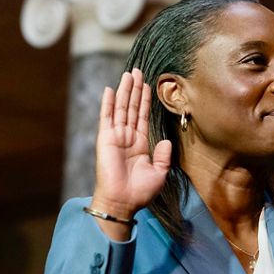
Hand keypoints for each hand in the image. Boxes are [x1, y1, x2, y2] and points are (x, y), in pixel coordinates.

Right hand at [91, 68, 171, 224]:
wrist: (123, 202)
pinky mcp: (106, 139)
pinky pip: (107, 117)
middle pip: (131, 107)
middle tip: (138, 71)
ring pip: (121, 108)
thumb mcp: (159, 172)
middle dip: (135, 89)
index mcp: (140, 144)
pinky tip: (109, 89)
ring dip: (125, 90)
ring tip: (129, 74)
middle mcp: (127, 137)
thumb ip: (164, 155)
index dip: (145, 100)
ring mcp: (116, 137)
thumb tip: (167, 140)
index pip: (143, 116)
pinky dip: (108, 103)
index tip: (148, 85)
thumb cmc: (140, 192)